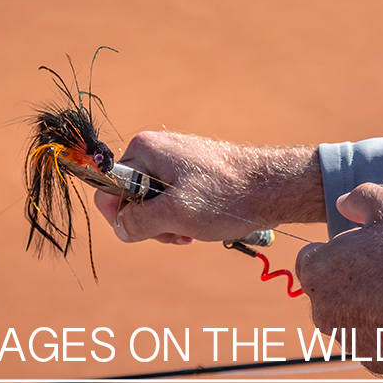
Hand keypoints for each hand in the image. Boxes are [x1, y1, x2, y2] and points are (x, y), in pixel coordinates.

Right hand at [92, 131, 324, 244]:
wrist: (274, 187)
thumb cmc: (227, 196)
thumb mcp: (174, 214)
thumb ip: (137, 222)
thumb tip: (120, 228)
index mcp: (144, 149)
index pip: (108, 189)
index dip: (122, 216)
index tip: (149, 229)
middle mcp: (156, 150)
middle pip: (131, 199)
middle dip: (151, 224)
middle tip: (179, 232)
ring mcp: (175, 162)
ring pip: (153, 205)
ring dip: (169, 225)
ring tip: (194, 230)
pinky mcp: (193, 174)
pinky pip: (173, 202)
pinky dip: (183, 219)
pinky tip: (201, 226)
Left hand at [295, 183, 382, 377]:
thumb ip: (362, 198)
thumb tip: (342, 203)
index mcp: (318, 270)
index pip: (311, 255)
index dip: (340, 247)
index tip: (369, 247)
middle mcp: (321, 309)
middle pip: (328, 284)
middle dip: (350, 275)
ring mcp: (344, 338)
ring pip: (348, 311)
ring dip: (368, 300)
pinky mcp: (368, 359)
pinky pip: (370, 335)